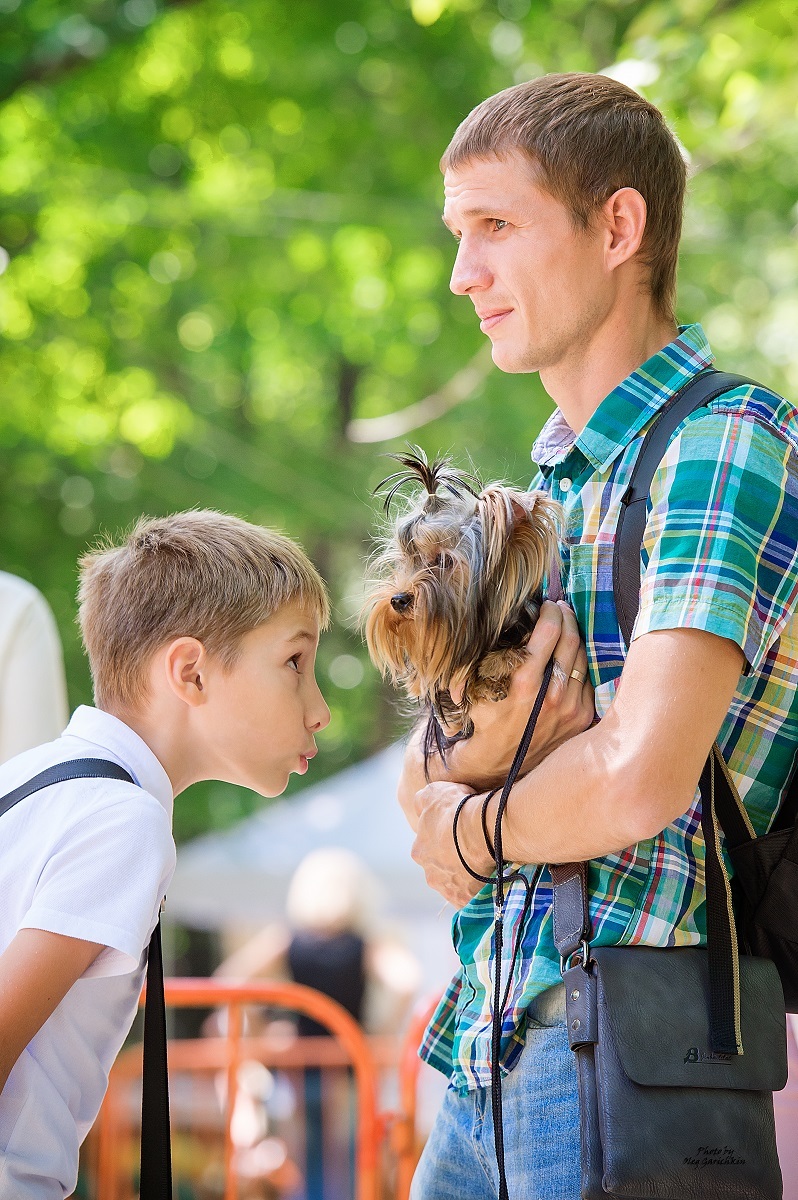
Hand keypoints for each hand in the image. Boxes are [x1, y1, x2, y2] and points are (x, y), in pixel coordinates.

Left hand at [411, 784, 492, 907]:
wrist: (482, 829)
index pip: (428, 848)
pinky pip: (470, 896)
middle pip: (440, 869)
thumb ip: (423, 801)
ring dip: (464, 877)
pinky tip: (488, 880)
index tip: (457, 834)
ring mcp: (447, 890)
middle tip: (470, 850)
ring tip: (483, 865)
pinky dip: (477, 890)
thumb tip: (421, 806)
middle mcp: (429, 874)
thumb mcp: (433, 793)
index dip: (443, 840)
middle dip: (452, 862)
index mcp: (419, 851)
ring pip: (455, 884)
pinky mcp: (465, 900)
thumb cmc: (457, 808)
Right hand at [448, 600, 594, 790]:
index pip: (550, 630)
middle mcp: (552, 694)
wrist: (500, 764)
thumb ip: (483, 656)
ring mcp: (571, 707)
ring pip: (583, 657)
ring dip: (576, 638)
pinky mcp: (582, 718)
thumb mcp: (474, 686)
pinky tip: (569, 660)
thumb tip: (491, 622)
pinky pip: (588, 680)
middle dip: (567, 617)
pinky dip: (580, 665)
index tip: (546, 604)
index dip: (550, 610)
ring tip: (566, 629)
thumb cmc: (483, 719)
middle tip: (560, 609)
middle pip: (572, 638)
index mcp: (524, 681)